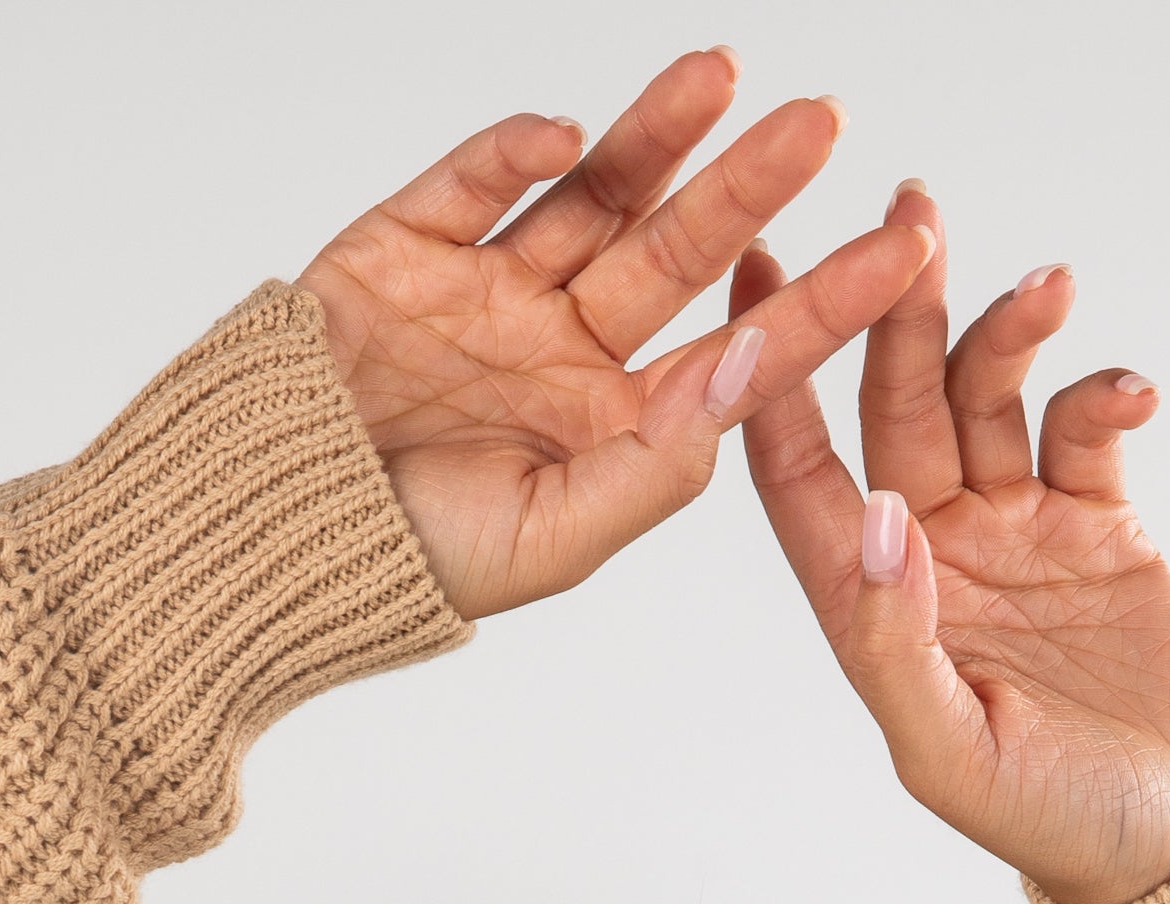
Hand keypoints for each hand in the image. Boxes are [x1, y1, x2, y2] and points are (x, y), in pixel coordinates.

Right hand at [297, 52, 932, 623]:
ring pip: (594, 192)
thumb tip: (748, 356)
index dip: (824, 299)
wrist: (262, 537)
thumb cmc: (405, 565)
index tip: (906, 248)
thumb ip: (657, 461)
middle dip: (755, 186)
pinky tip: (568, 132)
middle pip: (679, 251)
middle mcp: (562, 345)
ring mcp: (488, 286)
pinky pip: (473, 181)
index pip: (737, 348)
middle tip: (828, 123)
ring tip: (725, 73)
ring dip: (659, 133)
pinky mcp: (407, 243)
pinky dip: (516, 150)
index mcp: (608, 422)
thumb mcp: (553, 539)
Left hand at [734, 187, 1169, 903]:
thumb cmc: (1054, 825)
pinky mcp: (1100, 518)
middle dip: (899, 311)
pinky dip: (1101, 389)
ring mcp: (1015, 528)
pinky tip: (1126, 386)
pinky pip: (1084, 424)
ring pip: (988, 395)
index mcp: (873, 609)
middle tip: (909, 218)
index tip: (761, 282)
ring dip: (1004, 330)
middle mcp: (933, 553)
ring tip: (1041, 286)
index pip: (804, 478)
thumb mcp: (953, 755)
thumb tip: (877, 521)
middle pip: (897, 406)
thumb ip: (897, 643)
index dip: (774, 383)